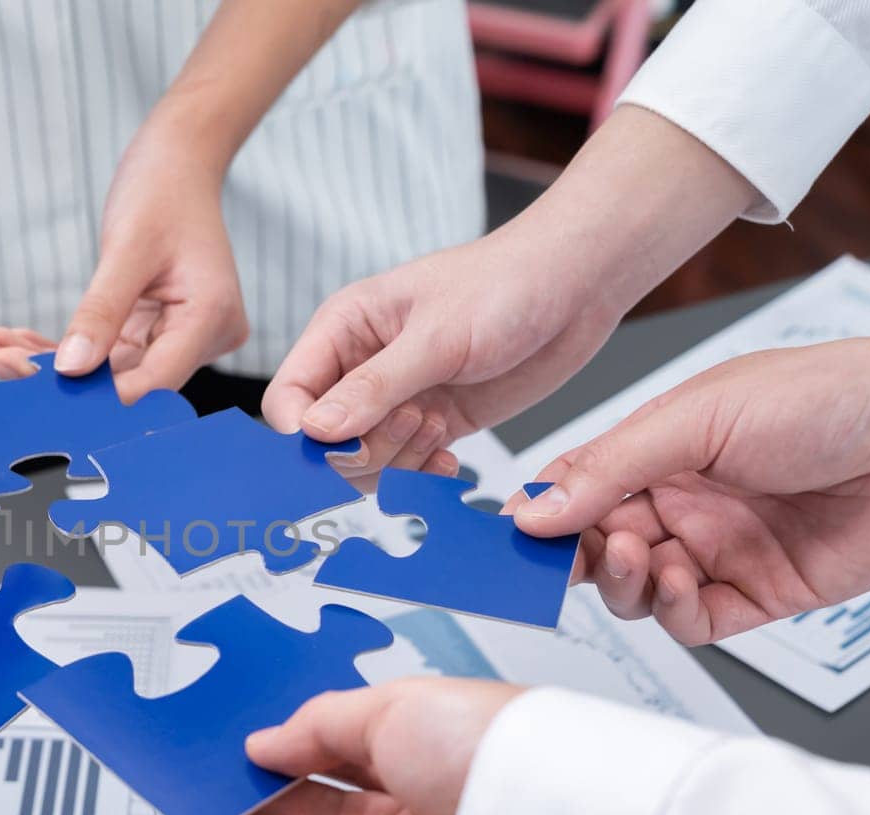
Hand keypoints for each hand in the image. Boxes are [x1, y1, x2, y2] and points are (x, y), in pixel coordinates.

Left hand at [0, 127, 247, 401]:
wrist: (179, 161)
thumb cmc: (162, 190)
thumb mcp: (127, 247)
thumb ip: (102, 310)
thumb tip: (70, 369)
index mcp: (211, 318)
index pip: (154, 381)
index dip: (98, 396)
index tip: (36, 393)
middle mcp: (203, 337)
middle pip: (129, 381)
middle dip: (62, 378)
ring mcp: (179, 337)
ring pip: (110, 370)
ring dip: (52, 364)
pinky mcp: (155, 331)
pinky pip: (106, 352)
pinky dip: (64, 347)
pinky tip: (15, 339)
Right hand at [196, 678, 521, 814]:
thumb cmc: (493, 754)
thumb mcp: (394, 706)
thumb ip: (318, 724)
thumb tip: (265, 742)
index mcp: (442, 761)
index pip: (356, 755)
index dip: (301, 744)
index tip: (250, 733)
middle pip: (328, 806)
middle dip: (268, 785)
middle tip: (213, 764)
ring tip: (197, 797)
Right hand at [262, 227, 618, 476]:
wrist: (579, 284)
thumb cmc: (509, 282)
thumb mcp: (437, 336)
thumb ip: (374, 387)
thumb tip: (317, 431)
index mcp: (344, 328)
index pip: (291, 396)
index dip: (304, 432)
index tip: (342, 447)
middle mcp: (363, 366)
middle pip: (325, 440)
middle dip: (365, 447)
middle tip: (415, 420)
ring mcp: (399, 397)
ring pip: (365, 462)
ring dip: (398, 461)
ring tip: (438, 426)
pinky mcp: (435, 421)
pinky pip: (406, 468)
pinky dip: (423, 476)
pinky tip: (450, 461)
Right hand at [513, 339, 869, 643]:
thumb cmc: (832, 397)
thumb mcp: (697, 417)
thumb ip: (610, 467)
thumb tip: (534, 509)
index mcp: (659, 448)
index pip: (575, 488)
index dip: (539, 513)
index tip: (507, 534)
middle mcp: (683, 500)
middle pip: (594, 545)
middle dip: (571, 554)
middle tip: (561, 555)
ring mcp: (717, 549)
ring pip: (632, 589)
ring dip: (620, 580)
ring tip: (634, 553)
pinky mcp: (757, 593)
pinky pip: (690, 620)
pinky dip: (668, 610)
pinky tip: (672, 580)